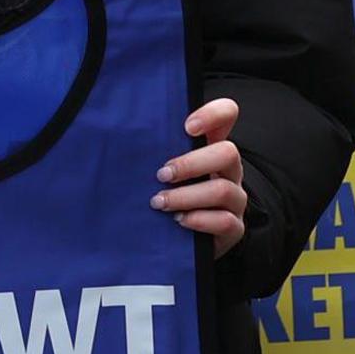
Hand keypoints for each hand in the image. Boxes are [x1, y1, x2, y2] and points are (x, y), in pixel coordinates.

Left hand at [157, 98, 248, 252]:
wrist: (184, 239)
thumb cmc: (169, 194)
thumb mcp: (165, 168)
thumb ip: (156, 149)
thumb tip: (119, 136)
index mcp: (213, 147)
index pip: (227, 115)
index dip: (213, 114)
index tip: (187, 127)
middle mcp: (230, 170)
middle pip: (229, 152)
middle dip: (191, 163)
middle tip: (162, 174)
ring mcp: (235, 199)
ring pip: (222, 190)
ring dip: (186, 196)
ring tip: (160, 202)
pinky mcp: (234, 228)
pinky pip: (224, 221)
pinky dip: (198, 220)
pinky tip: (178, 220)